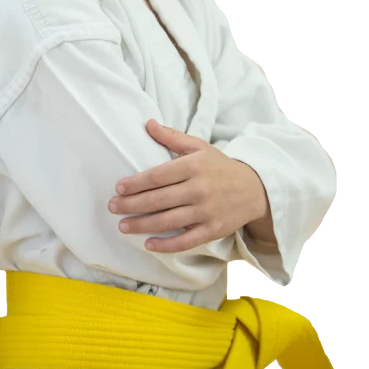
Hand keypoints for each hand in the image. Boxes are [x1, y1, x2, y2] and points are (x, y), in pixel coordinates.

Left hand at [108, 119, 270, 252]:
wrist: (255, 190)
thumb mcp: (199, 147)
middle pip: (159, 199)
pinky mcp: (213, 230)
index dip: (136, 183)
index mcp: (194, 166)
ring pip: (168, 221)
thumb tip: (148, 123)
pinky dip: (167, 245)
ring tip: (123, 226)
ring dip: (142, 225)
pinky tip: (149, 244)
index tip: (119, 187)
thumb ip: (172, 136)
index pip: (158, 176)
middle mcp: (199, 189)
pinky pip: (186, 241)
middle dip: (132, 205)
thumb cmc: (220, 166)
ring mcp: (206, 211)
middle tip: (112, 207)